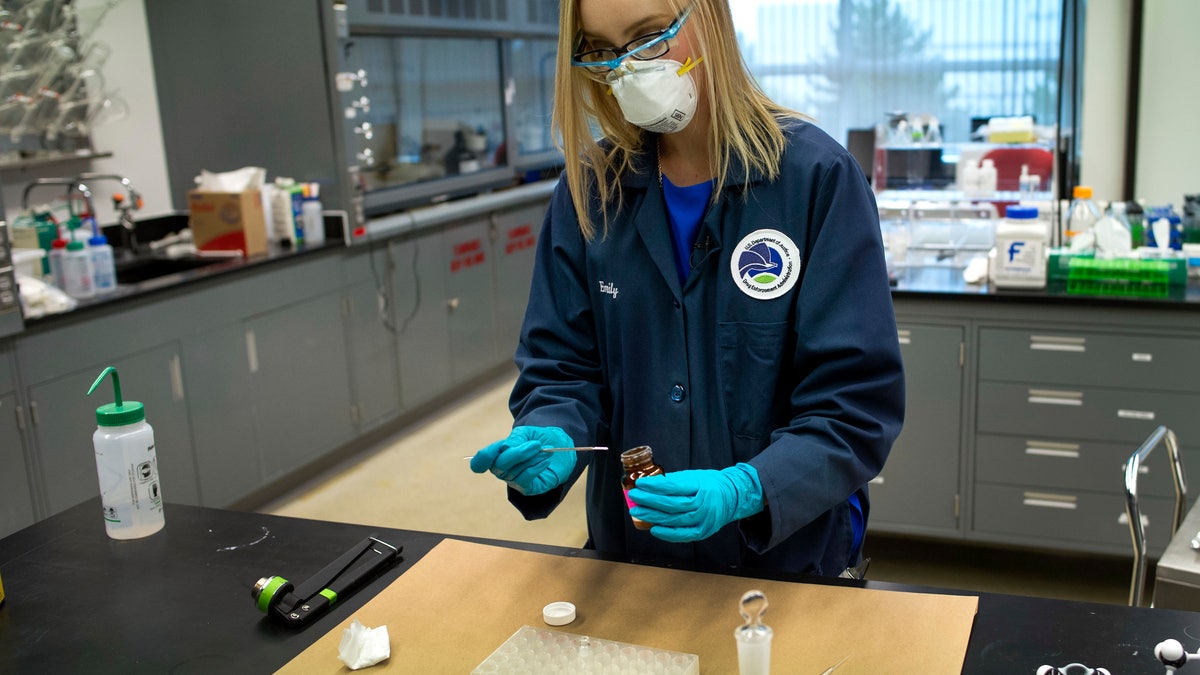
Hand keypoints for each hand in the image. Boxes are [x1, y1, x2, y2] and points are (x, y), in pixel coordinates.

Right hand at [470, 426, 575, 495]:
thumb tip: (506, 447)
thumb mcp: (526, 433)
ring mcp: (512, 480)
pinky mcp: (525, 488)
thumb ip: (515, 439)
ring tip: (545, 450)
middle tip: (537, 444)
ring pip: (514, 472)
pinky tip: (545, 461)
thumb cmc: (538, 438)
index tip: (498, 448)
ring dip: (532, 459)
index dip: (483, 458)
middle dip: (518, 454)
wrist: (558, 446)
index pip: (480, 462)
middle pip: (499, 465)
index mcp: (496, 454)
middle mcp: (501, 469)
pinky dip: (536, 468)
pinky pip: (525, 479)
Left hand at [628, 463, 763, 542]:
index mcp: (700, 486)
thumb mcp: (693, 476)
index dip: (655, 486)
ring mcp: (704, 519)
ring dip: (653, 516)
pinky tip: (653, 528)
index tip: (640, 484)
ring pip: (674, 520)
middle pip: (672, 504)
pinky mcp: (703, 531)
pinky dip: (667, 533)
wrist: (732, 497)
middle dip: (650, 501)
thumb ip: (674, 481)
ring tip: (638, 511)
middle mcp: (704, 504)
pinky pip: (683, 535)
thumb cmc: (709, 484)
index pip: (674, 486)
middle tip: (634, 498)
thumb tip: (649, 486)